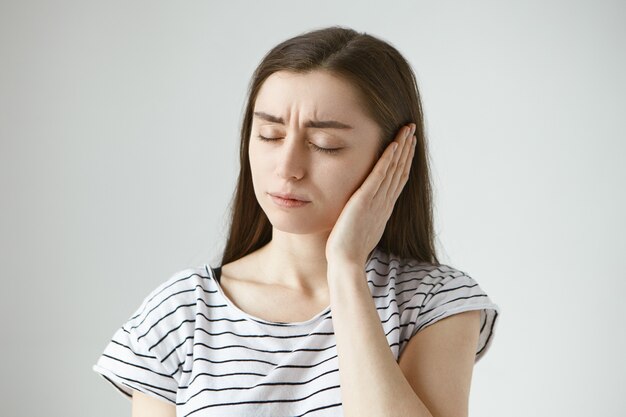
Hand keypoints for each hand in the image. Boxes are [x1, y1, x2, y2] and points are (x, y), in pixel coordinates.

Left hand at [325, 123, 416, 265]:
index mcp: (384, 208)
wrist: (346, 261)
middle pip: (400, 170)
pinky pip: (379, 176)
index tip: (408, 145)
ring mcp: (377, 200)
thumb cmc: (348, 249)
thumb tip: (363, 211)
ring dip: (401, 148)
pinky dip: (387, 159)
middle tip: (412, 130)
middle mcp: (385, 202)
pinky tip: (392, 145)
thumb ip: (365, 215)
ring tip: (406, 130)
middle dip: (407, 149)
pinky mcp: (365, 200)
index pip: (398, 179)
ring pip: (394, 169)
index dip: (405, 160)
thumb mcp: (361, 228)